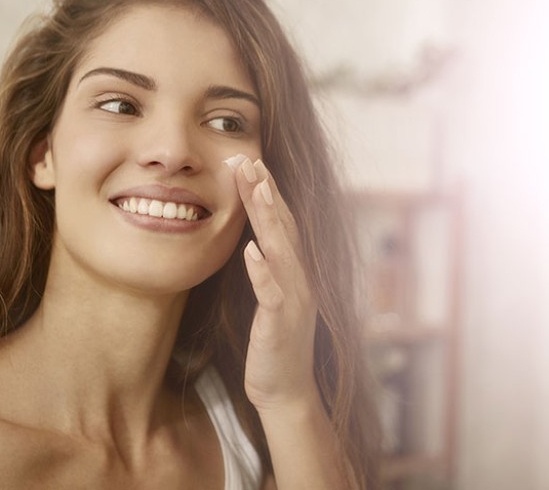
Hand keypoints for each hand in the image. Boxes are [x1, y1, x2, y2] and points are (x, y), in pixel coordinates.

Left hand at [231, 156, 320, 410]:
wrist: (286, 391)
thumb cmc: (272, 345)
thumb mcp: (268, 298)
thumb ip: (264, 268)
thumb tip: (250, 240)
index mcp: (293, 272)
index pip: (280, 222)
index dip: (266, 191)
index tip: (249, 160)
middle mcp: (300, 279)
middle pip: (283, 227)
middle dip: (265, 191)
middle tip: (249, 158)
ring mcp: (294, 300)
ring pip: (281, 251)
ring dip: (268, 218)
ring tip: (255, 188)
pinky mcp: (281, 323)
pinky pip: (272, 293)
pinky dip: (263, 271)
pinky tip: (251, 251)